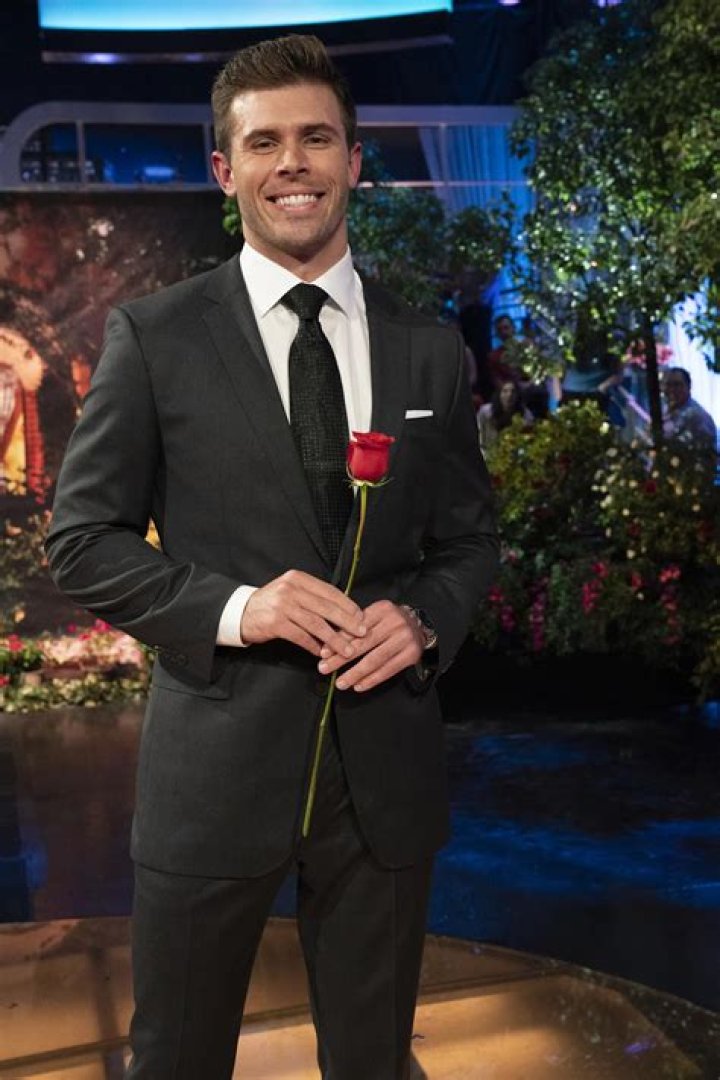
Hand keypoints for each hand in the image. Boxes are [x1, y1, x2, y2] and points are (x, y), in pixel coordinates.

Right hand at [241, 570, 365, 656]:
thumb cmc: (272, 603)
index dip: (348, 606)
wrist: (241, 611)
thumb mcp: (292, 591)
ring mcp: (282, 606)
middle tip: (362, 633)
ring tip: (348, 650)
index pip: (330, 591)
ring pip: (316, 624)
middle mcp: (291, 589)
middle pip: (327, 607)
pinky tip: (322, 654)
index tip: (361, 618)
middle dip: (348, 622)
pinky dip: (314, 646)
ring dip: (334, 639)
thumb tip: (345, 612)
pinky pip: (301, 637)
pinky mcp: (275, 623)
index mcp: (299, 579)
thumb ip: (314, 597)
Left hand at [318, 600, 424, 692]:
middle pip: (363, 644)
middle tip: (325, 668)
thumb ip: (354, 627)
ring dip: (355, 673)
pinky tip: (359, 685)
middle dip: (341, 658)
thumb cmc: (391, 622)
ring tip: (340, 682)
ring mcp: (404, 639)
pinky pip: (387, 670)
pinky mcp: (411, 655)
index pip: (356, 627)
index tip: (323, 653)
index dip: (338, 641)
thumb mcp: (374, 616)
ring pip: (374, 660)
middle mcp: (394, 623)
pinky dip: (371, 680)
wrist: (420, 626)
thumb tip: (329, 645)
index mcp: (382, 610)